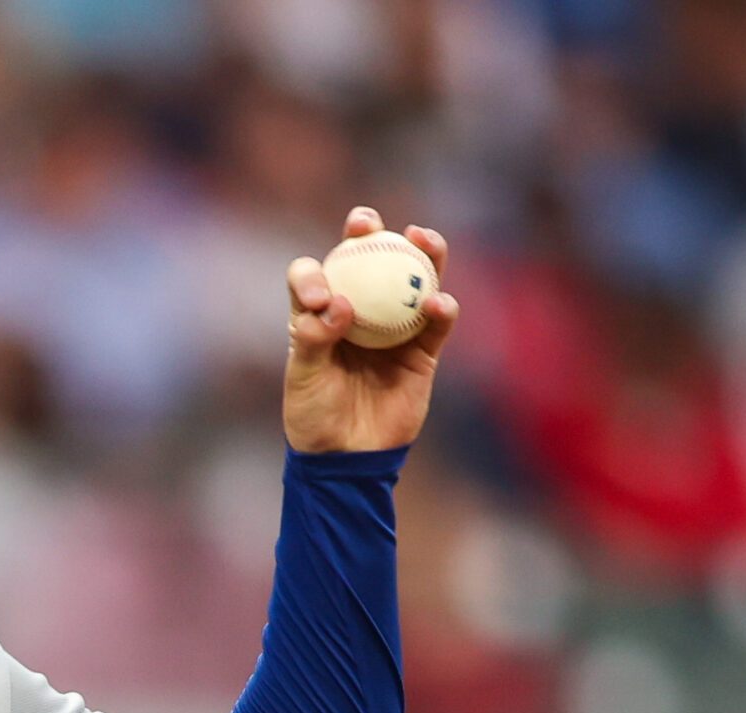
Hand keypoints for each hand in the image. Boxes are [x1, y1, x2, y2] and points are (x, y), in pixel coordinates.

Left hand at [283, 207, 459, 454]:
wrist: (346, 457)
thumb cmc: (314, 416)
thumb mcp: (303, 378)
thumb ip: (314, 338)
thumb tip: (339, 302)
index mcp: (317, 316)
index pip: (314, 276)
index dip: (313, 271)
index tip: (320, 294)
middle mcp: (357, 313)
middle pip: (366, 261)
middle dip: (368, 232)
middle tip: (367, 222)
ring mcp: (393, 328)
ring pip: (411, 279)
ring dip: (420, 252)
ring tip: (420, 237)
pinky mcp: (422, 350)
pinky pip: (437, 321)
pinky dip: (441, 306)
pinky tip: (437, 301)